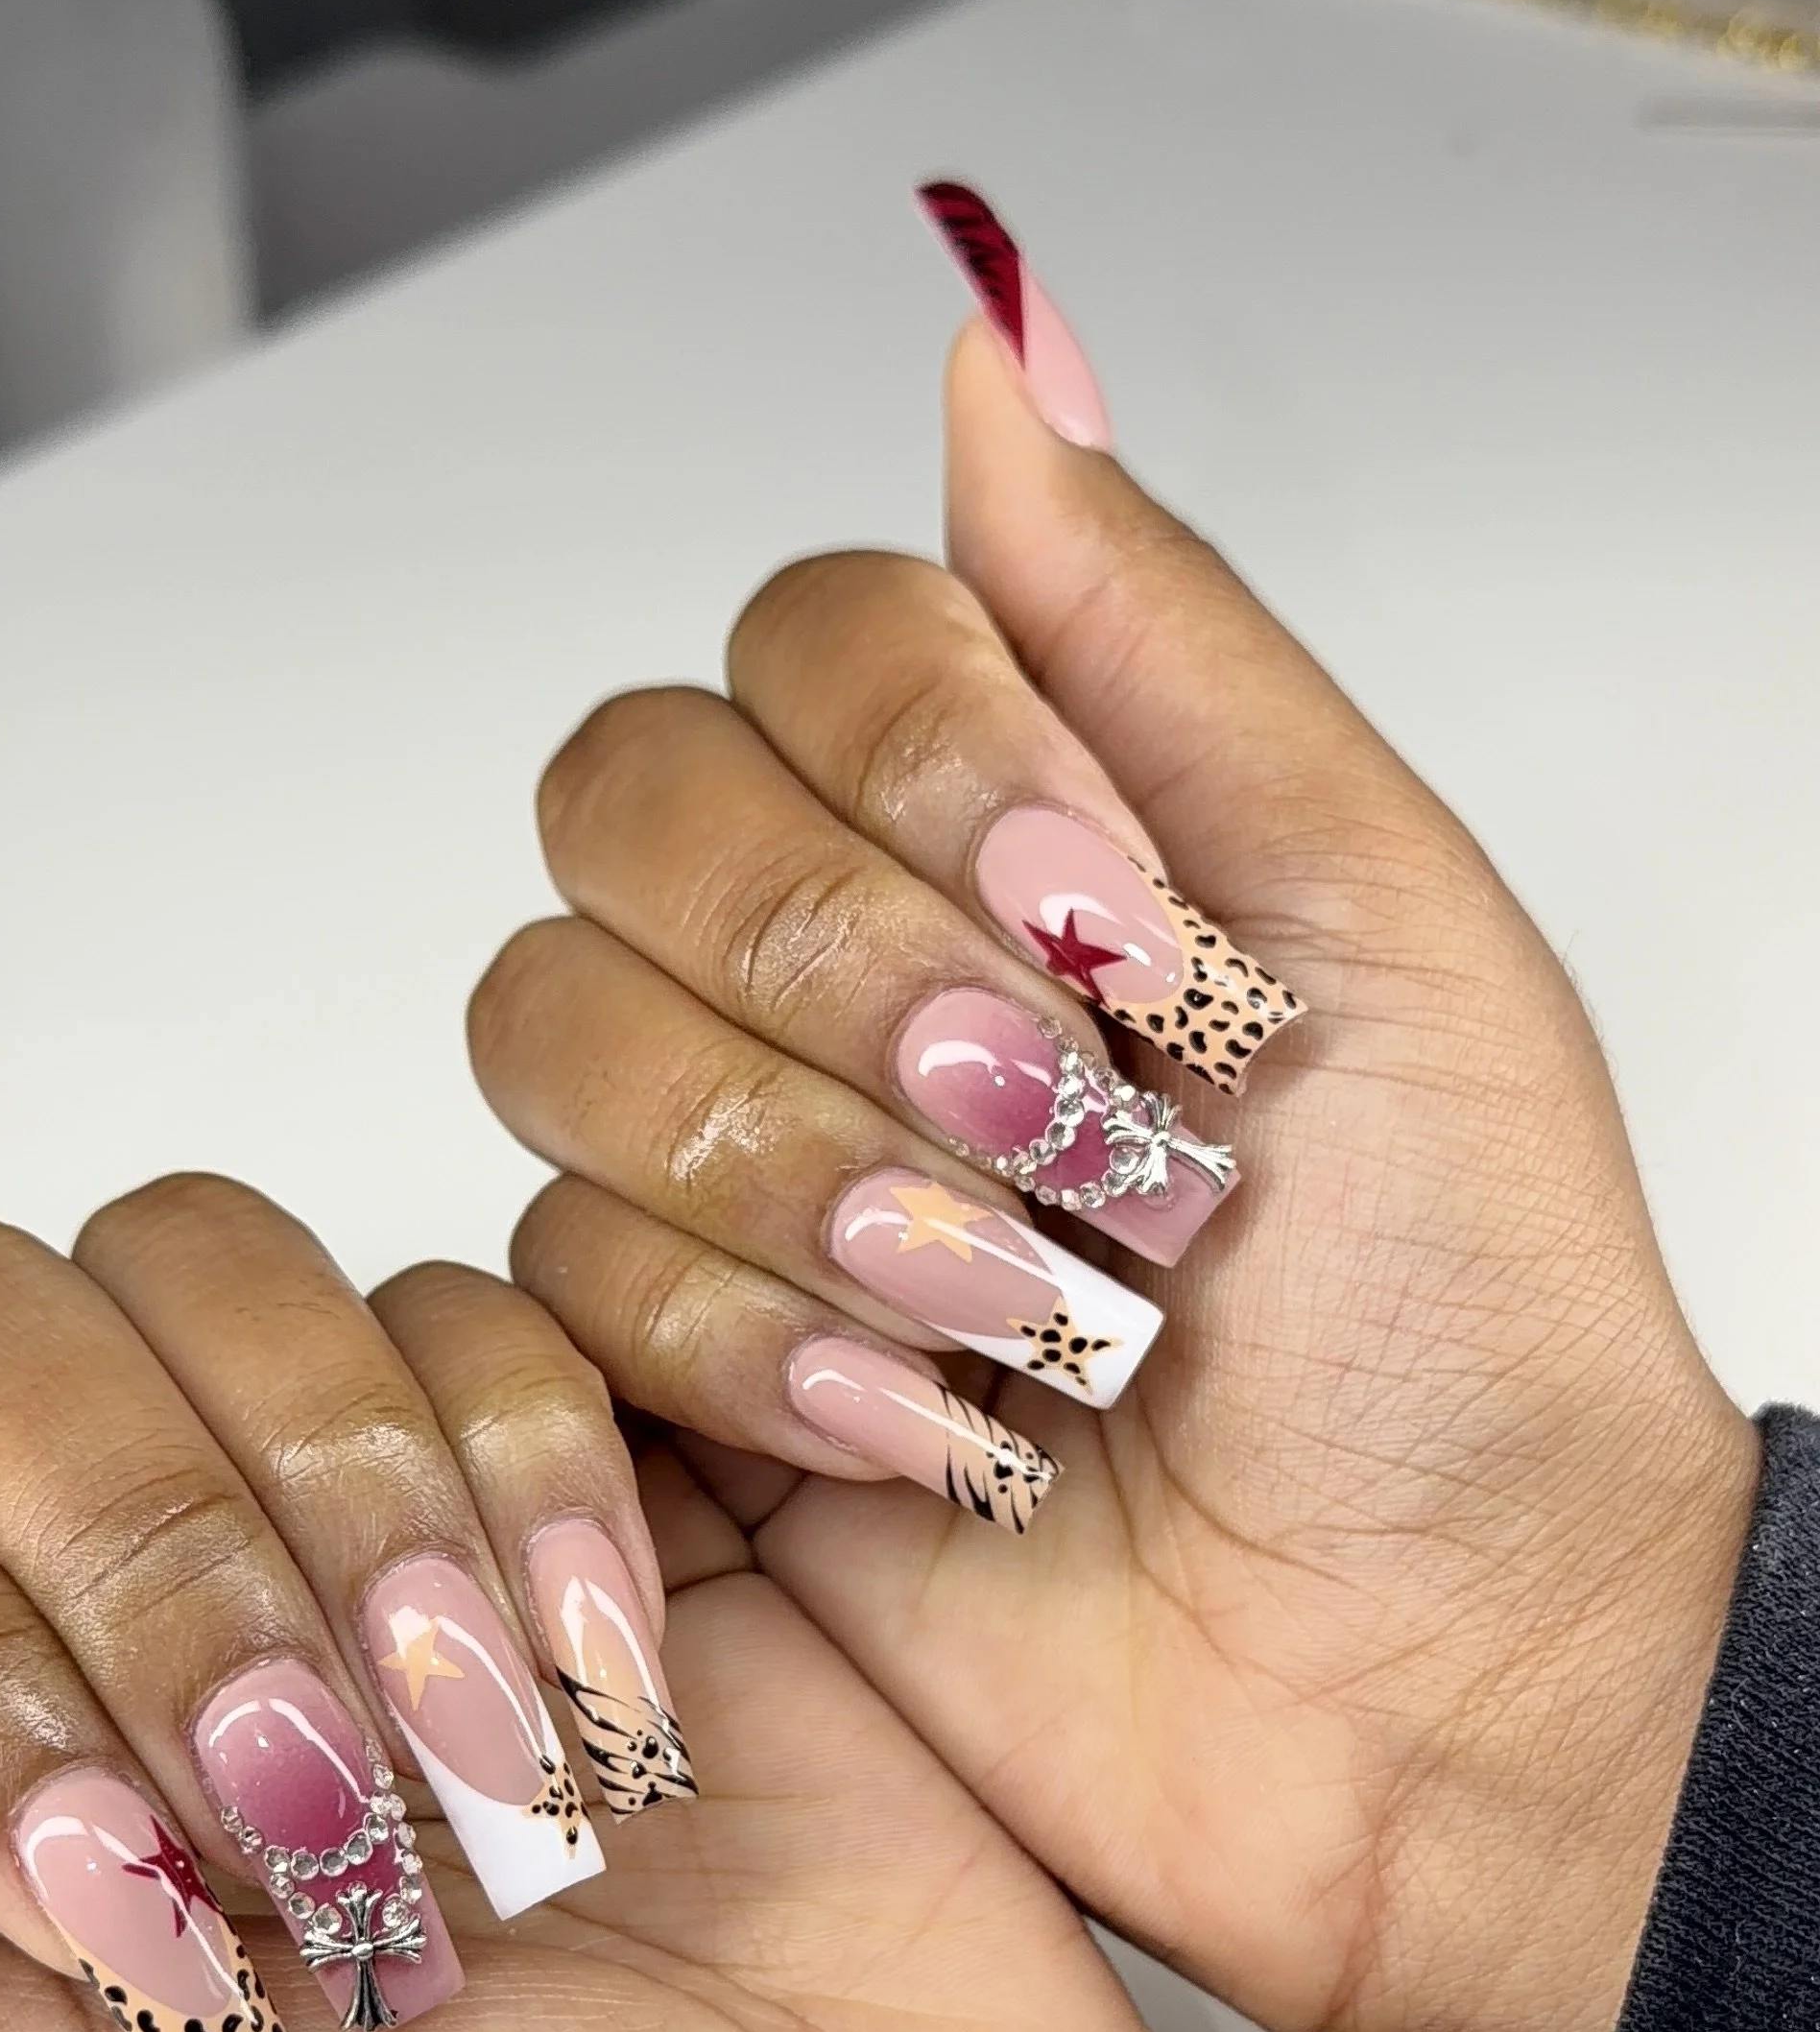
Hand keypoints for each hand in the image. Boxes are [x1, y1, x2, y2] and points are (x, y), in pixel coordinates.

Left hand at [0, 1180, 1170, 2031]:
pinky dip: (535, 1480)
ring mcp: (324, 1519)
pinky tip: (609, 1694)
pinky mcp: (549, 1460)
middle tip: (322, 1811)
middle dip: (148, 1556)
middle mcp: (99, 1630)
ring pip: (196, 1264)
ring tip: (489, 1775)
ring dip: (352, 1518)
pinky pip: (461, 1299)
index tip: (119, 1880)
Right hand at [470, 314, 1757, 2031]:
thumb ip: (1163, 636)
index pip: (803, 645)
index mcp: (1024, 847)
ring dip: (805, 1174)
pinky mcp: (668, 1390)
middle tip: (1068, 1124)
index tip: (1112, 915)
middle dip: (843, 970)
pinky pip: (558, 1279)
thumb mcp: (1383, 926)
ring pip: (558, 1039)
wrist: (1442, 1683)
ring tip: (1022, 1307)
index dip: (917, 761)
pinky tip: (940, 1431)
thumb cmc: (1473, 1331)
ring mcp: (739, 1182)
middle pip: (625, 809)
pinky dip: (761, 1352)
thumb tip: (996, 347)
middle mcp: (849, 985)